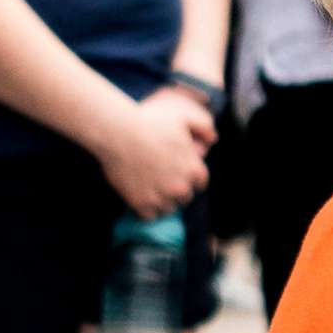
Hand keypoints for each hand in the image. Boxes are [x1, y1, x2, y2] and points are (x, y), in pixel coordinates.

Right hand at [91, 89, 214, 216]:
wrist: (118, 133)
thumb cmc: (150, 122)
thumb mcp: (183, 117)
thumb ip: (203, 126)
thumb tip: (213, 138)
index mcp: (194, 170)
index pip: (199, 183)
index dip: (188, 177)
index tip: (177, 172)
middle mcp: (181, 187)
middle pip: (184, 197)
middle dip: (176, 190)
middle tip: (161, 179)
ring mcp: (161, 198)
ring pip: (168, 209)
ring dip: (161, 201)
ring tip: (150, 188)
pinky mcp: (141, 204)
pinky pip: (150, 216)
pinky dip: (145, 209)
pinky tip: (139, 196)